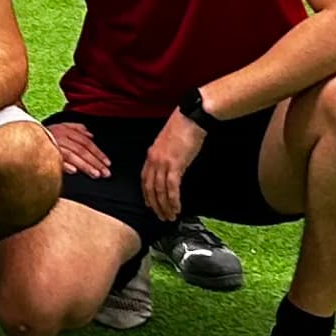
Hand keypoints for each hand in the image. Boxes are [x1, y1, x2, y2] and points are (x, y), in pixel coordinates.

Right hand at [47, 120, 111, 179]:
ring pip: (72, 154)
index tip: (107, 164)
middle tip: (105, 173)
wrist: (22, 135)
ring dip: (85, 165)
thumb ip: (76, 128)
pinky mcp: (44, 151)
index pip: (86, 142)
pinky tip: (73, 171)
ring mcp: (52, 142)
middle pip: (82, 149)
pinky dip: (64, 164)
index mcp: (66, 129)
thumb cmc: (45, 134)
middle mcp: (60, 134)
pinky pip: (56, 158)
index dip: (98, 153)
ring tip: (95, 175)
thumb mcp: (61, 127)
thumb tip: (91, 134)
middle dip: (95, 161)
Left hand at [141, 108, 203, 223]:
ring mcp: (163, 163)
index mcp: (151, 154)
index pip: (145, 179)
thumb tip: (171, 166)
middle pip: (150, 188)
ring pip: (160, 190)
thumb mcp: (168, 142)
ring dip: (165, 206)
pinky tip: (176, 208)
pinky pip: (172, 187)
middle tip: (160, 216)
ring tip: (170, 217)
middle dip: (155, 205)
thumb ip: (166, 155)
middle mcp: (154, 160)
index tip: (150, 205)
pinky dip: (173, 200)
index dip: (147, 194)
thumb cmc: (183, 127)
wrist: (191, 118)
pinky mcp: (175, 165)